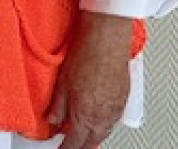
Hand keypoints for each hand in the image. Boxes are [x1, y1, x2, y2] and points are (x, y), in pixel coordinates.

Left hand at [47, 12, 131, 148]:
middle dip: (80, 145)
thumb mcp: (62, 83)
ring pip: (104, 132)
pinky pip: (114, 120)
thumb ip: (57, 107)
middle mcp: (102, 117)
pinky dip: (105, 124)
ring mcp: (115, 109)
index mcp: (84, 116)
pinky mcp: (124, 99)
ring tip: (84, 134)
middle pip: (91, 142)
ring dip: (93, 136)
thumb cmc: (87, 54)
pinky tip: (99, 118)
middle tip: (72, 145)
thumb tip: (53, 119)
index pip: (73, 144)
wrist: (107, 38)